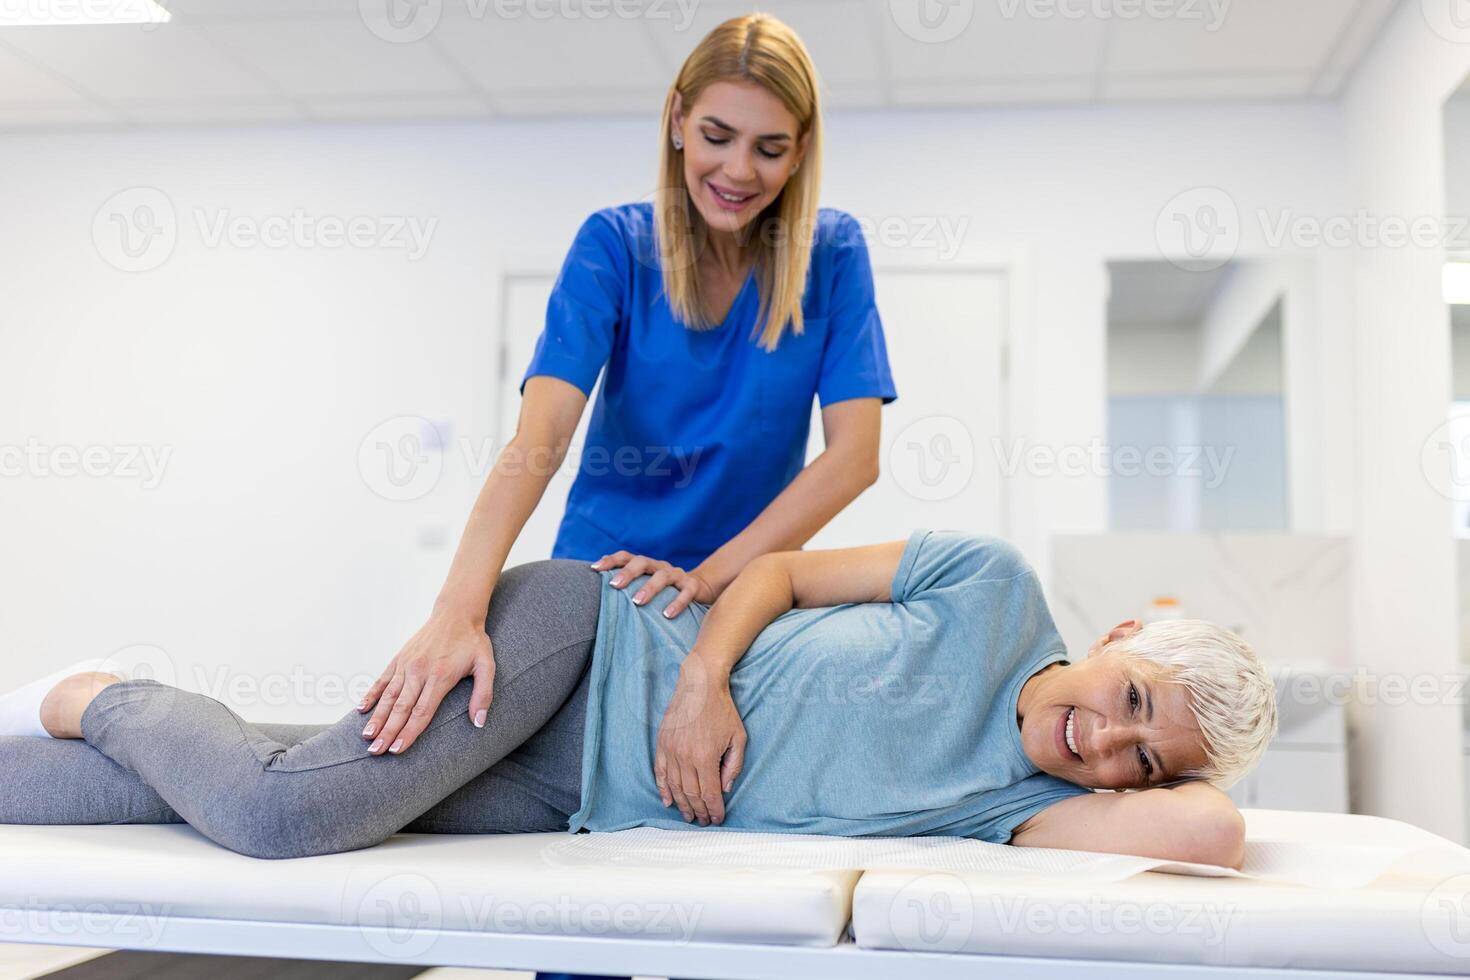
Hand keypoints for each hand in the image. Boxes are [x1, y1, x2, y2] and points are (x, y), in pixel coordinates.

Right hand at [356, 612, 493, 755]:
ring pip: (389, 696)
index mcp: (440, 677)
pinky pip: (383, 679)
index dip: (409, 732)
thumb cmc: (472, 641)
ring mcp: (406, 665)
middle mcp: (419, 672)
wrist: (455, 613)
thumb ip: (483, 694)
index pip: (422, 712)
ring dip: (377, 717)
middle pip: (401, 708)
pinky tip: (361, 709)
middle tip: (375, 752)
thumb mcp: (486, 665)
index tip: (397, 750)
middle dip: (387, 732)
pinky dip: (371, 694)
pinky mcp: (399, 658)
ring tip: (367, 737)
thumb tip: (478, 722)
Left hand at [592, 551, 715, 617]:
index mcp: (646, 565)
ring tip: (637, 602)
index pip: (626, 557)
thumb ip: (627, 588)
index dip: (611, 560)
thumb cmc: (663, 591)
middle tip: (614, 585)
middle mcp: (659, 566)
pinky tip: (667, 614)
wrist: (699, 588)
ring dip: (649, 588)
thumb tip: (594, 597)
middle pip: (642, 562)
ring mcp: (677, 575)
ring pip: (663, 576)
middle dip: (627, 572)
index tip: (595, 568)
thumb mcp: (645, 586)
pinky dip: (677, 602)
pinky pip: (686, 592)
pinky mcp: (693, 586)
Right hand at [653, 654, 746, 824]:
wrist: (700, 685)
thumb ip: (733, 766)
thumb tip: (724, 789)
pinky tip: (668, 802)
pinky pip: (661, 772)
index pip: (710, 793)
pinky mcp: (662, 744)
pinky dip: (664, 789)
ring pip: (675, 787)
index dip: (714, 809)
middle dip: (699, 811)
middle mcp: (685, 757)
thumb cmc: (722, 710)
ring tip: (689, 816)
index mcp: (706, 757)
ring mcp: (671, 751)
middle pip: (691, 794)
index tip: (718, 818)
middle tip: (704, 821)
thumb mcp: (738, 737)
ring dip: (682, 805)